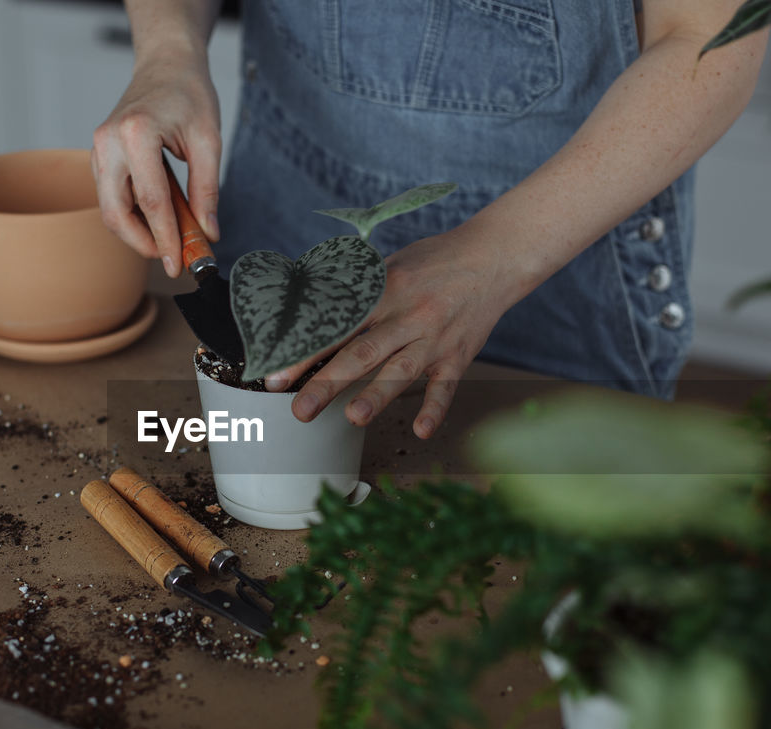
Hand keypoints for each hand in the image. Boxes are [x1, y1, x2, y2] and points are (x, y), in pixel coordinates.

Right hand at [92, 54, 220, 277]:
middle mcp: (108, 142)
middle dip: (143, 243)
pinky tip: (157, 220)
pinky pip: (111, 196)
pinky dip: (132, 215)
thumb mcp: (209, 140)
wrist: (166, 63)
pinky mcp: (100, 155)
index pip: (151, 202)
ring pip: (109, 208)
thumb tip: (209, 232)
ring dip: (137, 232)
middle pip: (116, 213)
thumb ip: (208, 189)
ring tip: (170, 239)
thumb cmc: (189, 94)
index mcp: (136, 134)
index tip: (178, 265)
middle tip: (171, 259)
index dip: (165, 239)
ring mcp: (98, 149)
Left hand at [265, 226, 521, 438]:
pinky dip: (435, 409)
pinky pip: (445, 386)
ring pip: (401, 370)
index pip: (336, 325)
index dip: (304, 352)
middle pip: (362, 353)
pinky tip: (421, 430)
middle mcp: (406, 315)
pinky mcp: (458, 355)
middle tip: (300, 409)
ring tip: (353, 418)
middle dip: (328, 382)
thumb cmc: (433, 261)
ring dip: (377, 395)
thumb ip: (355, 293)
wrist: (494, 257)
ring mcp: (434, 338)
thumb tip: (310, 315)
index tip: (277, 375)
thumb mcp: (389, 265)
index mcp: (382, 291)